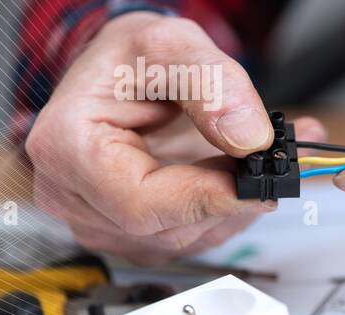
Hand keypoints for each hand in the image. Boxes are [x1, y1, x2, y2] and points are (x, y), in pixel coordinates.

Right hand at [25, 12, 320, 264]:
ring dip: (235, 205)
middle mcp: (75, 196)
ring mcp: (101, 222)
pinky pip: (191, 237)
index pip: (141, 204)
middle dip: (230, 197)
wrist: (124, 74)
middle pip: (169, 228)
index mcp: (67, 148)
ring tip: (260, 159)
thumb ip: (212, 85)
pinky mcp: (129, 233)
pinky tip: (240, 175)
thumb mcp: (174, 45)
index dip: (206, 199)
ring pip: (187, 239)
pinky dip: (227, 210)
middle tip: (276, 162)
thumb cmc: (133, 59)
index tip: (257, 183)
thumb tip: (250, 139)